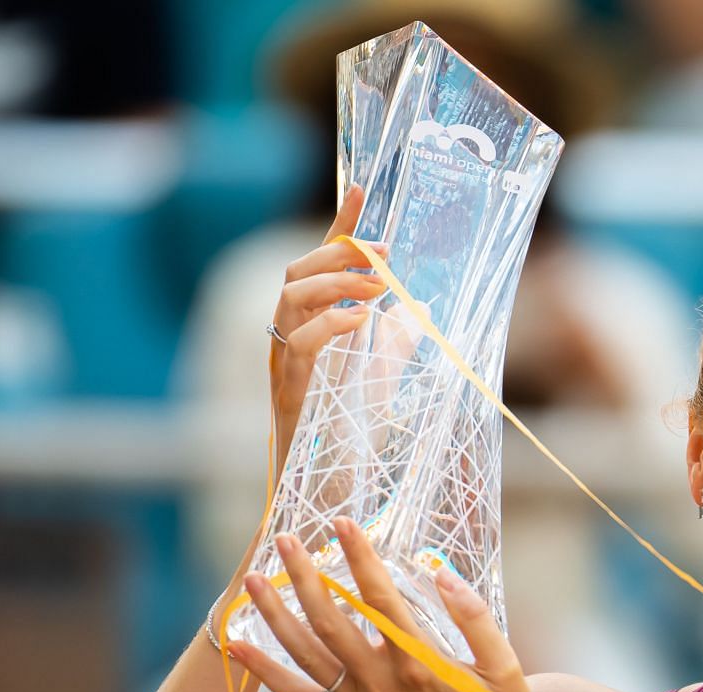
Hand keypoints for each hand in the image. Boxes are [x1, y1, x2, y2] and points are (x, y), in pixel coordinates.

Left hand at [228, 519, 546, 691]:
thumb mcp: (506, 666)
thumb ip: (475, 617)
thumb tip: (440, 573)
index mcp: (421, 665)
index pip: (381, 598)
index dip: (360, 557)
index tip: (343, 523)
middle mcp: (382, 685)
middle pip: (330, 620)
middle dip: (304, 576)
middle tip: (285, 539)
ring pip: (305, 654)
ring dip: (275, 614)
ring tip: (253, 579)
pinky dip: (266, 672)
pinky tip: (237, 646)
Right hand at [267, 184, 389, 487]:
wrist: (332, 493)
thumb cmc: (352, 440)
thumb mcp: (383, 378)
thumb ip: (396, 341)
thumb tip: (418, 304)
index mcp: (310, 330)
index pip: (319, 265)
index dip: (339, 226)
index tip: (363, 187)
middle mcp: (289, 340)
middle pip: (295, 273)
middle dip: (339, 254)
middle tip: (384, 253)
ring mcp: (284, 365)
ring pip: (289, 298)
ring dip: (336, 282)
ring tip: (377, 285)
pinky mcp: (287, 392)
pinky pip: (300, 344)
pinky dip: (330, 323)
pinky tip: (362, 318)